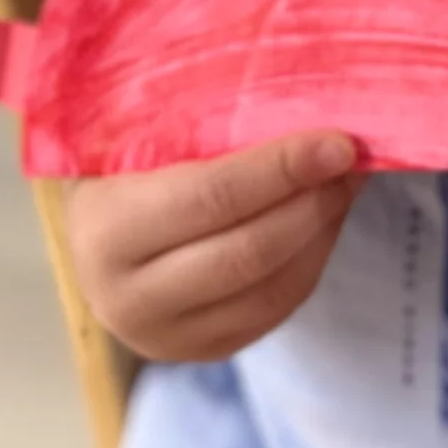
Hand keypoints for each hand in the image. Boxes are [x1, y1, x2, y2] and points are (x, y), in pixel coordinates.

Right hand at [66, 131, 363, 362]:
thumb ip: (201, 117)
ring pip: (271, 290)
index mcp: (106, 231)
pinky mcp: (202, 352)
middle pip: (249, 252)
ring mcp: (164, 338)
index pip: (211, 198)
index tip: (338, 141)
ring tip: (346, 181)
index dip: (282, 169)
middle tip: (353, 158)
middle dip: (313, 200)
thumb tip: (297, 95)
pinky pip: (275, 310)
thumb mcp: (139, 131)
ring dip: (322, 231)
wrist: (94, 234)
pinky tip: (326, 217)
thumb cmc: (121, 163)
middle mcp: (126, 298)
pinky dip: (312, 260)